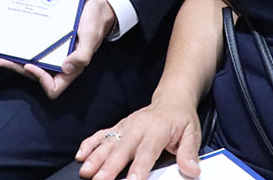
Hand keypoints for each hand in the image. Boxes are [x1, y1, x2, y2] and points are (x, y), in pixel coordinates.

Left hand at [0, 0, 115, 98]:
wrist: (97, 8)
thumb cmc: (95, 23)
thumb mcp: (90, 37)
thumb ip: (82, 55)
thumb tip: (65, 68)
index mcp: (72, 68)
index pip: (54, 87)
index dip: (41, 80)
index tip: (32, 65)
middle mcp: (61, 65)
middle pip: (37, 77)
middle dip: (19, 70)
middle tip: (1, 60)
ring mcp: (55, 55)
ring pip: (32, 65)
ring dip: (16, 62)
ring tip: (0, 56)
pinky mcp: (51, 44)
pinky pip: (35, 52)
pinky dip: (23, 51)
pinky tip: (12, 45)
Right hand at [75, 101, 202, 179]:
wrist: (171, 99)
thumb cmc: (181, 119)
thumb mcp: (192, 133)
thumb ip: (189, 152)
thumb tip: (192, 170)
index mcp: (158, 129)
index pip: (147, 151)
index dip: (139, 167)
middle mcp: (138, 126)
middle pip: (122, 149)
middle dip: (109, 166)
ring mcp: (125, 126)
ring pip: (108, 143)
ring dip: (95, 158)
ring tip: (85, 172)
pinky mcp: (118, 127)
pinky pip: (101, 135)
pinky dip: (89, 144)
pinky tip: (80, 155)